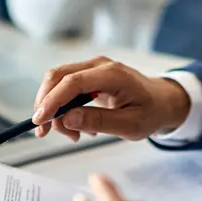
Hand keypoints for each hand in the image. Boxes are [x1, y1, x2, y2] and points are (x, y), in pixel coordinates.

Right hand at [32, 56, 190, 140]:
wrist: (161, 101)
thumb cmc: (150, 112)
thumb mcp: (130, 125)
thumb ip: (99, 121)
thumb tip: (67, 118)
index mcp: (113, 74)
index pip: (73, 82)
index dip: (52, 100)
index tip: (40, 122)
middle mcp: (100, 65)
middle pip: (58, 76)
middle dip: (45, 104)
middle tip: (46, 133)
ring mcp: (94, 68)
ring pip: (58, 82)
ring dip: (54, 109)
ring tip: (72, 135)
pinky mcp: (90, 75)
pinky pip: (66, 87)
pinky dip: (62, 106)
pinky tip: (76, 125)